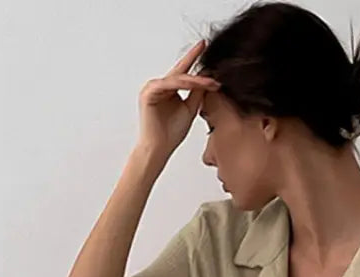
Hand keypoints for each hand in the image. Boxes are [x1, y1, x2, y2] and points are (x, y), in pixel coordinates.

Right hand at [136, 40, 221, 161]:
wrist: (159, 149)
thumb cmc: (172, 133)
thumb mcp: (190, 108)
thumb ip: (198, 93)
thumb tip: (209, 79)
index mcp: (169, 89)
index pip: (183, 71)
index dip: (193, 58)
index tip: (204, 45)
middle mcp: (160, 86)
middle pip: (182, 73)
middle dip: (196, 66)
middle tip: (209, 56)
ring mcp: (153, 88)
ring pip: (177, 78)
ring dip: (195, 80)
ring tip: (211, 82)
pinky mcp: (149, 93)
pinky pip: (169, 84)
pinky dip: (182, 84)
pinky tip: (194, 84)